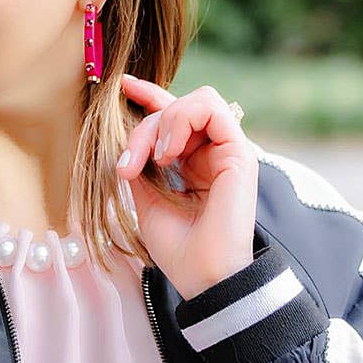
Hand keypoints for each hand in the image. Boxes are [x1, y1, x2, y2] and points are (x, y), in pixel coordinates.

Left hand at [117, 75, 257, 301]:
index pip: (175, 115)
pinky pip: (211, 109)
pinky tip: (168, 154)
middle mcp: (214, 152)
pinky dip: (182, 121)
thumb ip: (140, 166)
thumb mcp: (147, 200)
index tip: (124, 85)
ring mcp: (229, 150)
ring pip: (195, 101)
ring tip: (154, 159)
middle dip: (144, 127)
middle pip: (177, 108)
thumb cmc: (179, 249)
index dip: (150, 95)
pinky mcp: (240, 152)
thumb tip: (122, 136)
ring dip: (164, 122)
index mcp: (194, 162)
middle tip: (126, 167)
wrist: (203, 277)